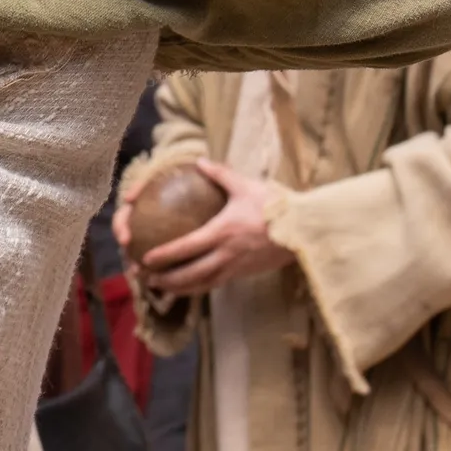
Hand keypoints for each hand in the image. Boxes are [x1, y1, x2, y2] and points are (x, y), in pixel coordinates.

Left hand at [123, 164, 289, 295]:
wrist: (305, 230)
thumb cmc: (275, 206)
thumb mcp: (245, 186)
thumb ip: (220, 174)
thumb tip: (200, 161)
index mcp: (222, 232)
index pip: (187, 247)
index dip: (165, 256)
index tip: (145, 259)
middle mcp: (227, 254)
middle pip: (190, 274)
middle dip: (166, 279)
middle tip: (146, 279)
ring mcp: (236, 267)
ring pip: (203, 284)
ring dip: (180, 288)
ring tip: (162, 288)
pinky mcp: (245, 273)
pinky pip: (217, 284)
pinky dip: (200, 287)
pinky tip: (190, 286)